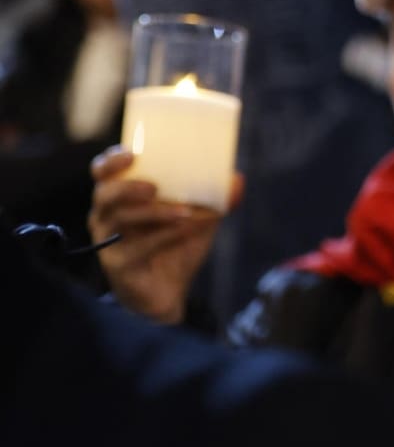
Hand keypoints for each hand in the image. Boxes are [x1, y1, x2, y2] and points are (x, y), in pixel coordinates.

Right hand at [88, 146, 240, 323]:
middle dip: (127, 186)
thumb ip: (215, 200)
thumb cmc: (176, 248)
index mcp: (119, 199)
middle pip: (104, 193)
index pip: (102, 173)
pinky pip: (138, 247)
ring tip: (183, 211)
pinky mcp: (118, 265)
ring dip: (154, 213)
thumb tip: (238, 178)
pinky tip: (185, 229)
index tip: (130, 153)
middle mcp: (106, 217)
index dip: (110, 162)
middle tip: (154, 186)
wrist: (170, 293)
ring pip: (121, 219)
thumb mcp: (198, 220)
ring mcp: (109, 242)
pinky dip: (164, 236)